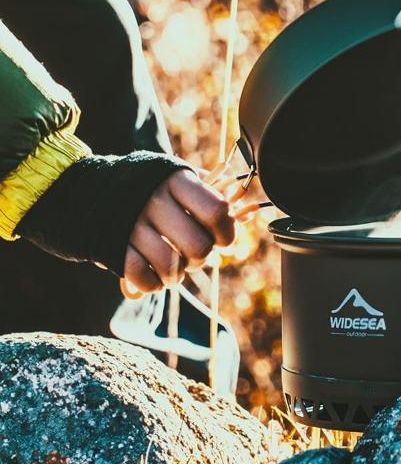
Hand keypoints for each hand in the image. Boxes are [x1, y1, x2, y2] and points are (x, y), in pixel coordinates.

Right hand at [122, 170, 234, 293]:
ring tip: (174, 270)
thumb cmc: (152, 188)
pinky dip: (152, 284)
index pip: (217, 212)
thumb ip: (209, 197)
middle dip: (202, 258)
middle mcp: (154, 200)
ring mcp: (132, 224)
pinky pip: (142, 278)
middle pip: (197, 246)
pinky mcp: (113, 246)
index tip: (223, 238)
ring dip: (177, 276)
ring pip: (170, 267)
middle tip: (195, 254)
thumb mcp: (178, 179)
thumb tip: (246, 215)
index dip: (227, 232)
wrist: (91, 191)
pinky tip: (154, 276)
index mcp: (176, 180)